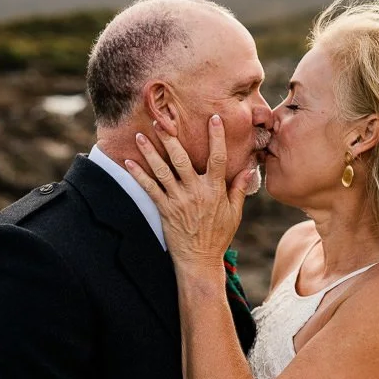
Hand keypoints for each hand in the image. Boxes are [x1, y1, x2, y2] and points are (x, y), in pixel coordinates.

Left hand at [126, 116, 252, 273]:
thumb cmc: (219, 236)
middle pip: (182, 158)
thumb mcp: (234, 213)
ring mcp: (179, 200)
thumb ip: (238, 189)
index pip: (217, 157)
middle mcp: (196, 191)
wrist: (200, 260)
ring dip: (151, 151)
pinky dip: (138, 174)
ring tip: (141, 135)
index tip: (214, 118)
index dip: (216, 137)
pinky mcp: (165, 209)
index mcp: (215, 190)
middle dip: (171, 138)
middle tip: (162, 121)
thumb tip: (249, 168)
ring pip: (163, 170)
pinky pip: (149, 188)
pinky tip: (129, 162)